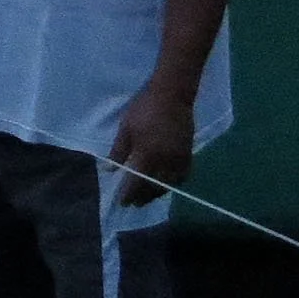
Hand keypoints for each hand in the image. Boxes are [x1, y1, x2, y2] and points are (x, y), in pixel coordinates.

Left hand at [108, 88, 194, 204]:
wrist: (172, 94)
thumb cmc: (144, 108)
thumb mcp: (125, 127)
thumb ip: (118, 151)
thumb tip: (109, 170)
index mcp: (147, 154)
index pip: (136, 182)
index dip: (128, 194)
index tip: (122, 203)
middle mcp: (164, 161)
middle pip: (153, 187)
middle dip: (143, 197)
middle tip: (134, 203)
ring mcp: (179, 159)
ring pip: (169, 185)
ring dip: (157, 193)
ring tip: (148, 196)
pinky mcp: (189, 154)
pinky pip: (183, 176)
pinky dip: (174, 183)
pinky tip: (167, 184)